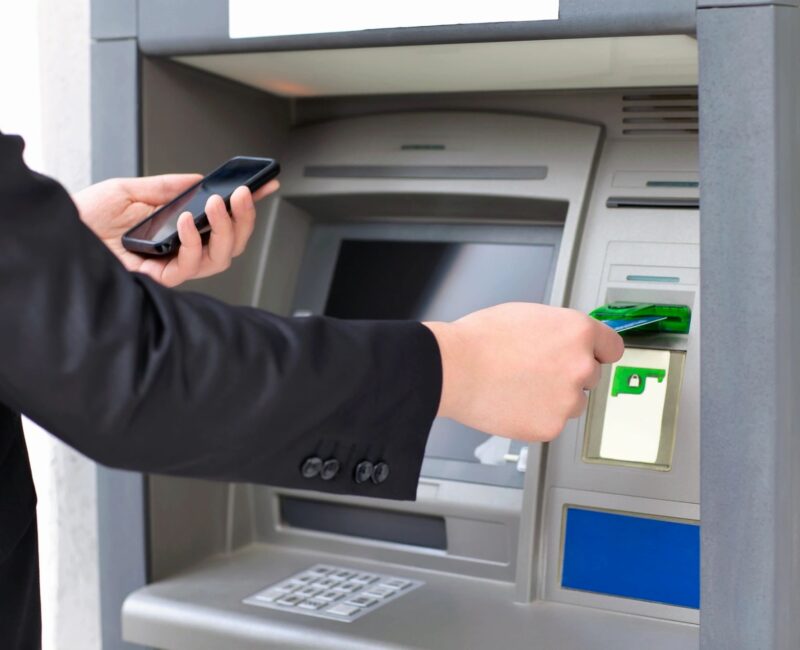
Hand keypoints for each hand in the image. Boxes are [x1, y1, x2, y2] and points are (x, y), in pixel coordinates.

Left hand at [72, 174, 278, 286]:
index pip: (221, 220)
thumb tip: (199, 179)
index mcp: (177, 229)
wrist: (55, 233)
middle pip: (230, 244)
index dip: (246, 206)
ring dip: (225, 231)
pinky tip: (189, 222)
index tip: (265, 185)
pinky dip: (193, 243)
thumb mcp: (130, 189)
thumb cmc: (85, 216)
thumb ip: (166, 186)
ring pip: (219, 260)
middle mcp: (178, 250)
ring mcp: (169, 265)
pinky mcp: (156, 279)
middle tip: (243, 194)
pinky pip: (187, 268)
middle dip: (244, 219)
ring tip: (218, 204)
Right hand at [424, 303, 623, 441]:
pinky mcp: (550, 426)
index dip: (598, 351)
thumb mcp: (528, 315)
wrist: (454, 368)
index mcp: (577, 332)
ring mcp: (567, 399)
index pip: (612, 347)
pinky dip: (536, 416)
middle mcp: (580, 365)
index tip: (593, 357)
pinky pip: (551, 423)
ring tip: (520, 386)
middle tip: (537, 371)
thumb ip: (557, 330)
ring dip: (554, 398)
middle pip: (591, 376)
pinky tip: (514, 402)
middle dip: (568, 375)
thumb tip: (565, 340)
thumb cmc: (480, 339)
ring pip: (572, 403)